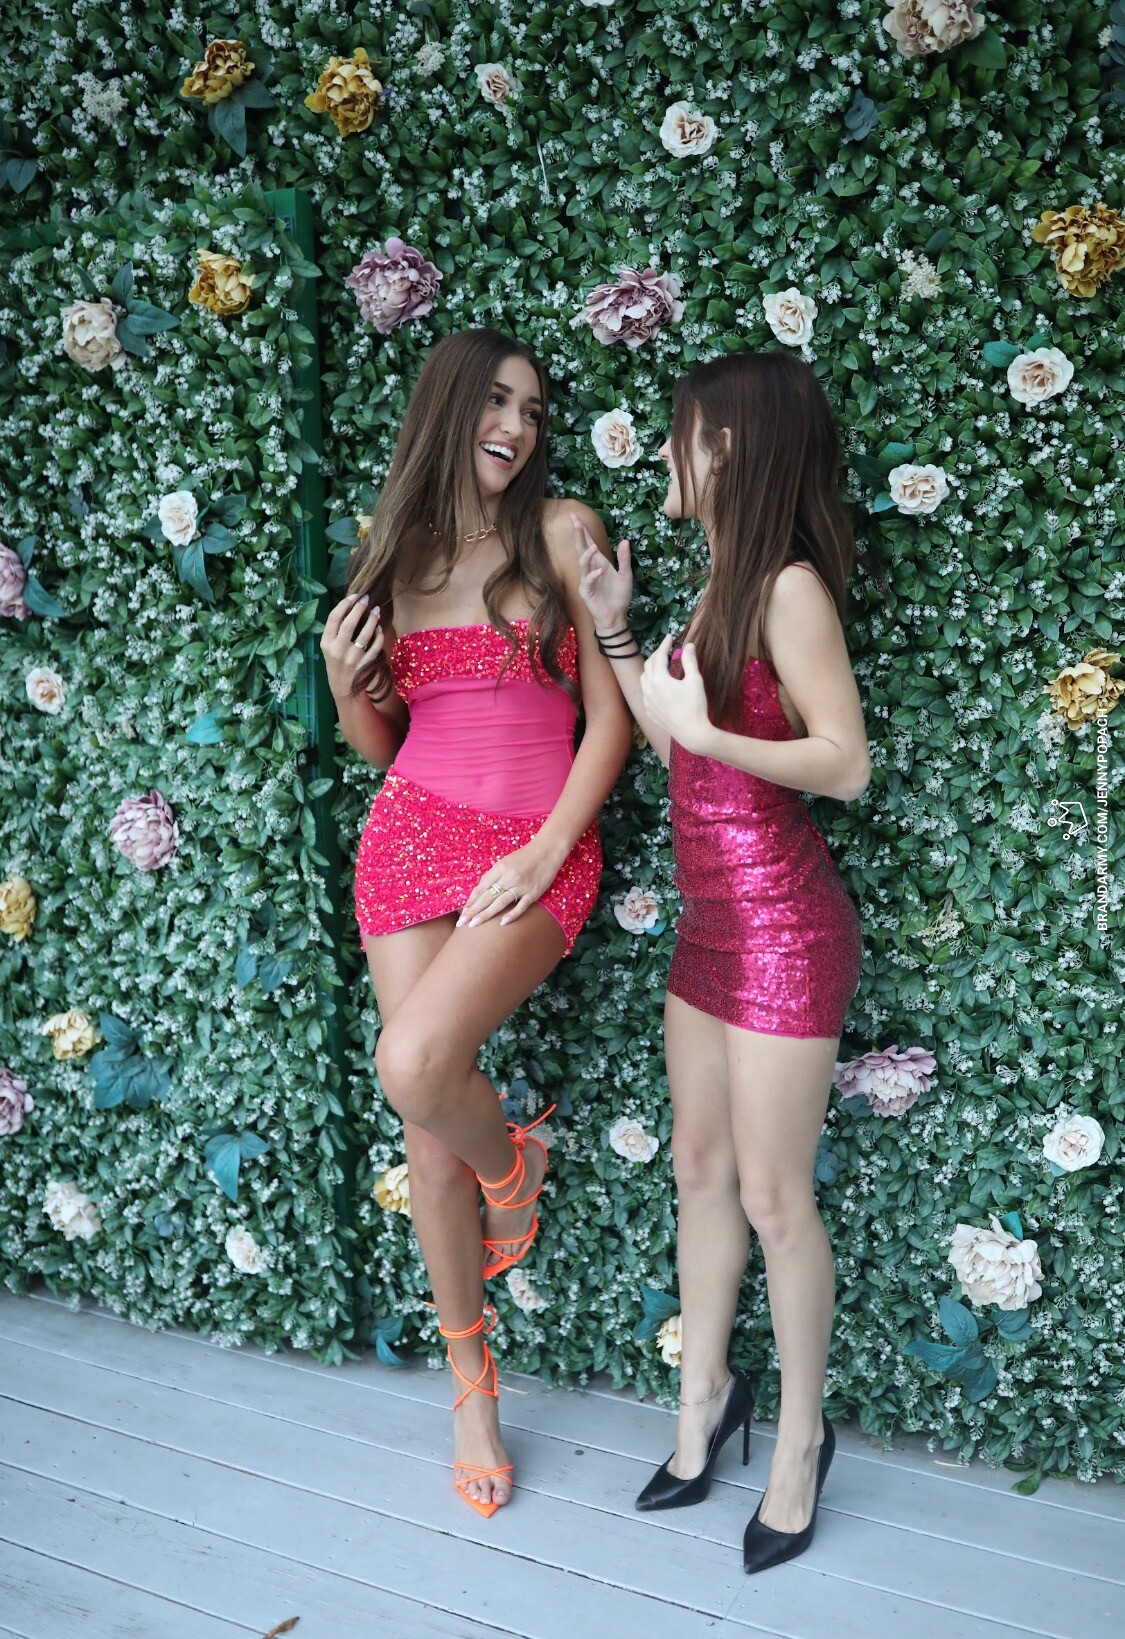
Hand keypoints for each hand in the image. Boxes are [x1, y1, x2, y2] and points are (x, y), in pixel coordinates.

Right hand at [320, 592, 384, 699]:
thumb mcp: (328, 646)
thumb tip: (350, 605)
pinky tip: (379, 628)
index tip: (354, 596)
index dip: (344, 605)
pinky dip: (379, 637)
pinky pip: (375, 648)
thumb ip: (335, 630)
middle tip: (366, 598)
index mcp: (326, 643)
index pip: (333, 619)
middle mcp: (337, 651)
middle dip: (358, 609)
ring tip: (376, 610)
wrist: (342, 687)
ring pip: (365, 636)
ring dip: (372, 620)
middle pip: (348, 625)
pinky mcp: (364, 665)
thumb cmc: (335, 661)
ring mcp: (352, 659)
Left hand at [456, 843, 563, 928]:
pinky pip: (521, 906)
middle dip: (473, 910)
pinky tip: (502, 923)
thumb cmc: (525, 856)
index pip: (482, 887)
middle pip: (487, 896)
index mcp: (500, 868)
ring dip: (486, 914)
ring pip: (500, 902)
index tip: (463, 912)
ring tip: (474, 924)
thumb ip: (494, 875)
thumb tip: (481, 891)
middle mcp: (509, 877)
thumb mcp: (506, 861)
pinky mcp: (534, 893)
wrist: (548, 850)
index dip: (471, 900)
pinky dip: (512, 915)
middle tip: (461, 922)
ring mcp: (521, 886)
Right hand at [572, 512, 633, 636]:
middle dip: (578, 535)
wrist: (616, 616)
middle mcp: (590, 569)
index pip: (588, 543)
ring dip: (587, 555)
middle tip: (575, 521)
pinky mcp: (586, 592)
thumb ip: (624, 559)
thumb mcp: (626, 575)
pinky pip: (588, 581)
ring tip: (594, 548)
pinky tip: (600, 571)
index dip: (582, 530)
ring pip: (583, 564)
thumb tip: (625, 541)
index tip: (575, 517)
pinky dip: (594, 575)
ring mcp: (586, 580)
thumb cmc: (619, 596)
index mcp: (599, 562)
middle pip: (581, 548)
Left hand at [640, 634, 713, 754]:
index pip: (659, 656)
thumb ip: (690, 661)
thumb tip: (689, 645)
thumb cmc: (695, 706)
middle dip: (657, 655)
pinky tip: (658, 684)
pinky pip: (645, 692)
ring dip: (651, 668)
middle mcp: (648, 689)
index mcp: (659, 679)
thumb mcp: (695, 680)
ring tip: (660, 664)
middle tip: (666, 649)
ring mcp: (647, 701)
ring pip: (644, 679)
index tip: (670, 637)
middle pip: (649, 665)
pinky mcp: (648, 711)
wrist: (691, 733)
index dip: (665, 645)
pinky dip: (650, 683)